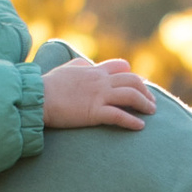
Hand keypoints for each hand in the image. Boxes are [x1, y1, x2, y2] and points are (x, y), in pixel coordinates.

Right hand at [41, 55, 156, 131]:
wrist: (38, 97)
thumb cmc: (48, 86)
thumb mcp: (66, 69)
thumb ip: (80, 66)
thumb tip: (87, 66)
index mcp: (93, 71)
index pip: (121, 67)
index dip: (133, 75)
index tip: (140, 84)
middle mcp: (100, 81)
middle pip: (132, 80)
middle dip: (145, 90)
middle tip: (152, 102)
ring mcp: (98, 96)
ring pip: (131, 95)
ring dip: (145, 103)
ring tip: (152, 112)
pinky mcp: (94, 112)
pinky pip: (119, 115)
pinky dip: (132, 121)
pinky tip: (140, 126)